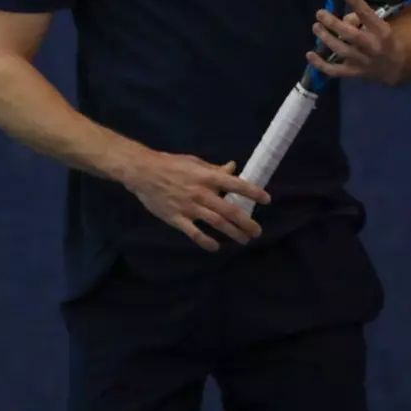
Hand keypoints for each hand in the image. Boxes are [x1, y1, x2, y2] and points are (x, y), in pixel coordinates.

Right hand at [118, 152, 267, 251]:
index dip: (253, 192)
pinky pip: (194, 233)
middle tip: (257, 231)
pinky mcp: (177, 218)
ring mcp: (189, 207)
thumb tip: (233, 168)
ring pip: (216, 223)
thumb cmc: (170, 165)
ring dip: (233, 233)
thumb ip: (214, 169)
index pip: (236, 185)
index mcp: (207, 177)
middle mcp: (201, 193)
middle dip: (246, 222)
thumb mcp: (194, 162)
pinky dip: (206, 241)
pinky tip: (216, 247)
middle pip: (229, 211)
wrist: (143, 172)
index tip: (267, 200)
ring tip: (244, 240)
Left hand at [307, 0, 405, 83]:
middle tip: (320, 13)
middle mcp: (371, 46)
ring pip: (340, 49)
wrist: (395, 66)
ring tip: (316, 27)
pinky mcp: (353, 72)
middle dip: (333, 23)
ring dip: (325, 38)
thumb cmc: (385, 39)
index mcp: (381, 31)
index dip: (355, 2)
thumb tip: (344, 18)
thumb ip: (363, 19)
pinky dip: (320, 64)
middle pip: (349, 34)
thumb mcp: (381, 25)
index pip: (367, 15)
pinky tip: (309, 54)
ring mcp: (361, 61)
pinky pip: (334, 70)